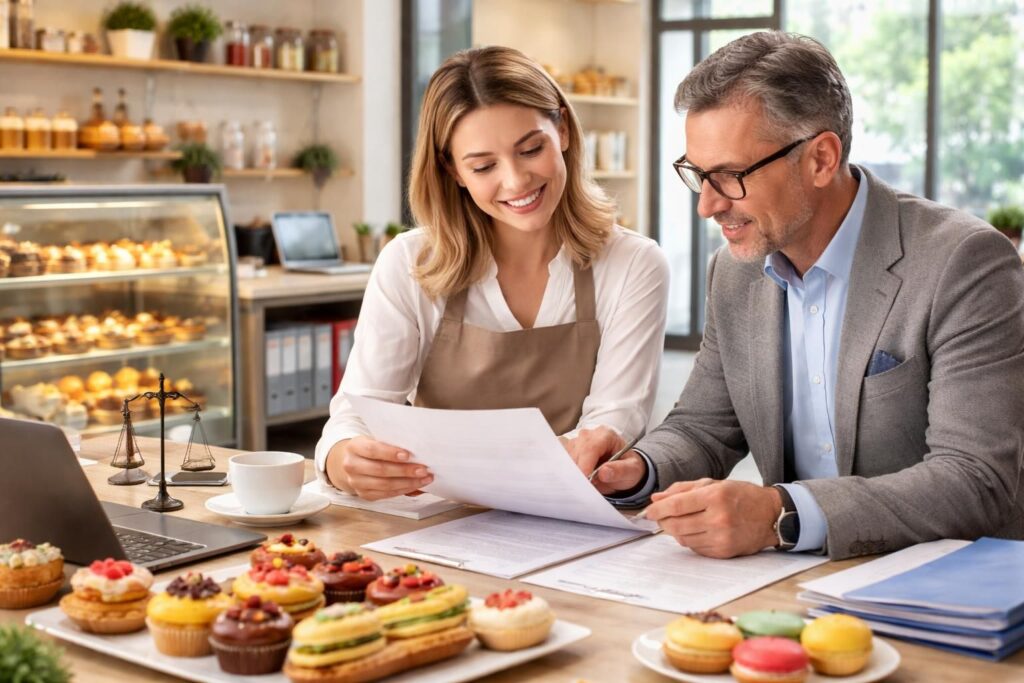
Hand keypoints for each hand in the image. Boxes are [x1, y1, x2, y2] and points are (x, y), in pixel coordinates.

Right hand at [324, 437, 433, 500]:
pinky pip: (386, 494)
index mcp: (354, 447)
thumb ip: (392, 445)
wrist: (353, 461)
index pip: (372, 450)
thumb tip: (418, 452)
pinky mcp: (364, 494)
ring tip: (424, 478)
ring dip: (408, 482)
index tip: (408, 455)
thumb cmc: (372, 448)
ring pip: (385, 485)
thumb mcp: (376, 440)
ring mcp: (356, 482)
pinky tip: (415, 485)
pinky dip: (403, 490)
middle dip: (404, 470)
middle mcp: (352, 465)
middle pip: (380, 470)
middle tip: (423, 469)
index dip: (390, 453)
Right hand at [563, 427, 646, 493]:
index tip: (585, 479)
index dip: (585, 463)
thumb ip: (621, 470)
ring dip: (570, 470)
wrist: (623, 469)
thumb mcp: (632, 470)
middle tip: (585, 486)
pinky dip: (564, 468)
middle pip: (576, 450)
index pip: (590, 447)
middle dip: (578, 469)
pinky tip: (572, 478)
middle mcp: (590, 435)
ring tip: (582, 482)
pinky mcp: (570, 449)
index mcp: (606, 435)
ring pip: (566, 454)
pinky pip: (560, 456)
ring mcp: (578, 441)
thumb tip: (604, 472)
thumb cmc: (628, 467)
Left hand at [644, 480, 781, 558]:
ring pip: (683, 538)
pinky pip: (696, 548)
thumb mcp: (714, 484)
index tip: (648, 511)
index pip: (677, 505)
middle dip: (663, 521)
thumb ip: (683, 490)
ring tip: (680, 521)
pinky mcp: (724, 552)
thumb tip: (656, 499)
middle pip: (676, 525)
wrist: (771, 515)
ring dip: (675, 531)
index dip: (658, 510)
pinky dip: (690, 540)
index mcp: (715, 496)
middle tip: (660, 517)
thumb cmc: (742, 496)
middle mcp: (719, 518)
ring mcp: (722, 537)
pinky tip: (696, 530)